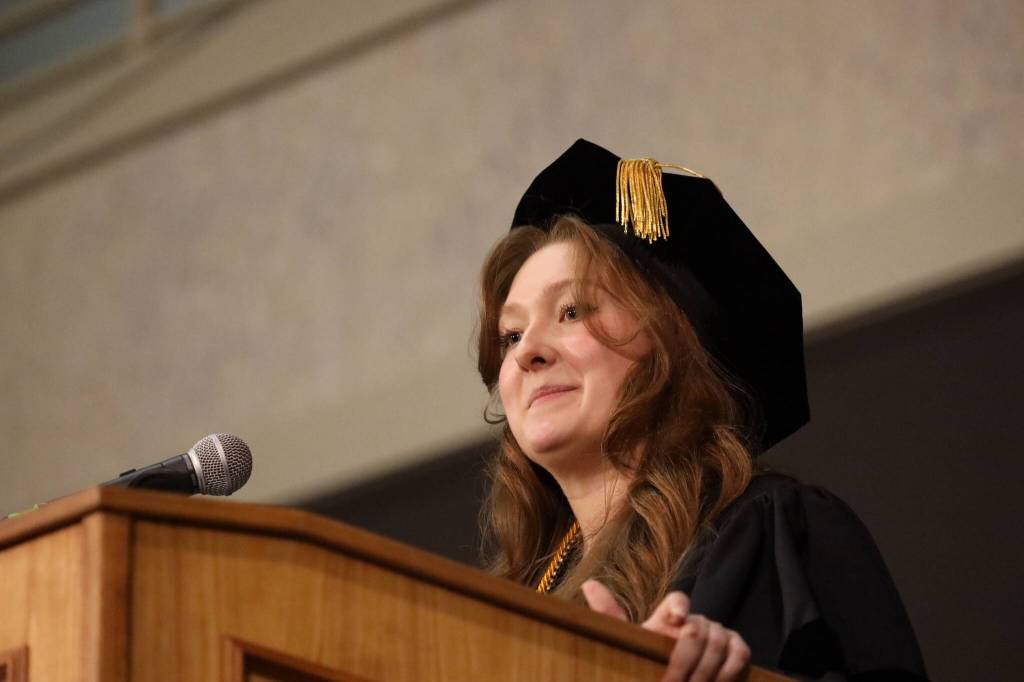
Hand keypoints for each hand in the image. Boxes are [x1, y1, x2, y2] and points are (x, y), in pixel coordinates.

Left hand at [582, 579, 750, 681]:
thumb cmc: (649, 665)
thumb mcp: (631, 643)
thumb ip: (610, 615)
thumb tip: (588, 583)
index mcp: (668, 618)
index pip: (677, 599)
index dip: (680, 605)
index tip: (677, 618)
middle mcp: (695, 621)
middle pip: (699, 627)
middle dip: (686, 658)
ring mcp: (718, 633)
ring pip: (718, 641)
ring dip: (704, 670)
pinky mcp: (735, 649)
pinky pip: (739, 652)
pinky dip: (728, 669)